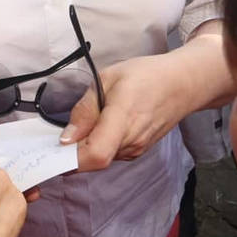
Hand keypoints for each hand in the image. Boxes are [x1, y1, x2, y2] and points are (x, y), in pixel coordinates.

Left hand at [60, 52, 197, 171]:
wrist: (182, 84)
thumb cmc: (145, 75)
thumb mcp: (107, 79)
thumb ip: (86, 109)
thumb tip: (66, 138)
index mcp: (123, 119)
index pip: (95, 155)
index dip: (71, 158)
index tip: (55, 145)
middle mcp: (131, 142)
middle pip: (93, 160)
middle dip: (73, 150)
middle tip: (64, 128)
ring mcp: (136, 150)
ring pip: (101, 158)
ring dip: (87, 146)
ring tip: (90, 118)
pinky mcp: (138, 151)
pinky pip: (110, 154)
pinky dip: (100, 143)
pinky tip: (102, 124)